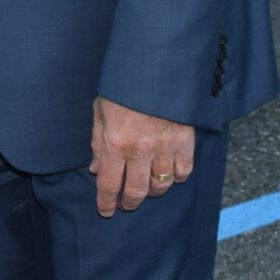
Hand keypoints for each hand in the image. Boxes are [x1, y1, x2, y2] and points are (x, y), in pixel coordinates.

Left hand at [90, 97, 193, 216]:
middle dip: (128, 203)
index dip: (106, 202)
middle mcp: (140, 150)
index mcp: (115, 143)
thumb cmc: (123, 88)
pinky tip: (169, 175)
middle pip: (135, 191)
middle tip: (125, 204)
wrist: (156, 68)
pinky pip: (182, 172)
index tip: (105, 211)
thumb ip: (97, 142)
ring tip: (146, 189)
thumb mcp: (101, 110)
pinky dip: (176, 178)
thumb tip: (95, 169)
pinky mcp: (185, 142)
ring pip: (159, 185)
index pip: (109, 184)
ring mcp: (164, 148)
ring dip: (151, 192)